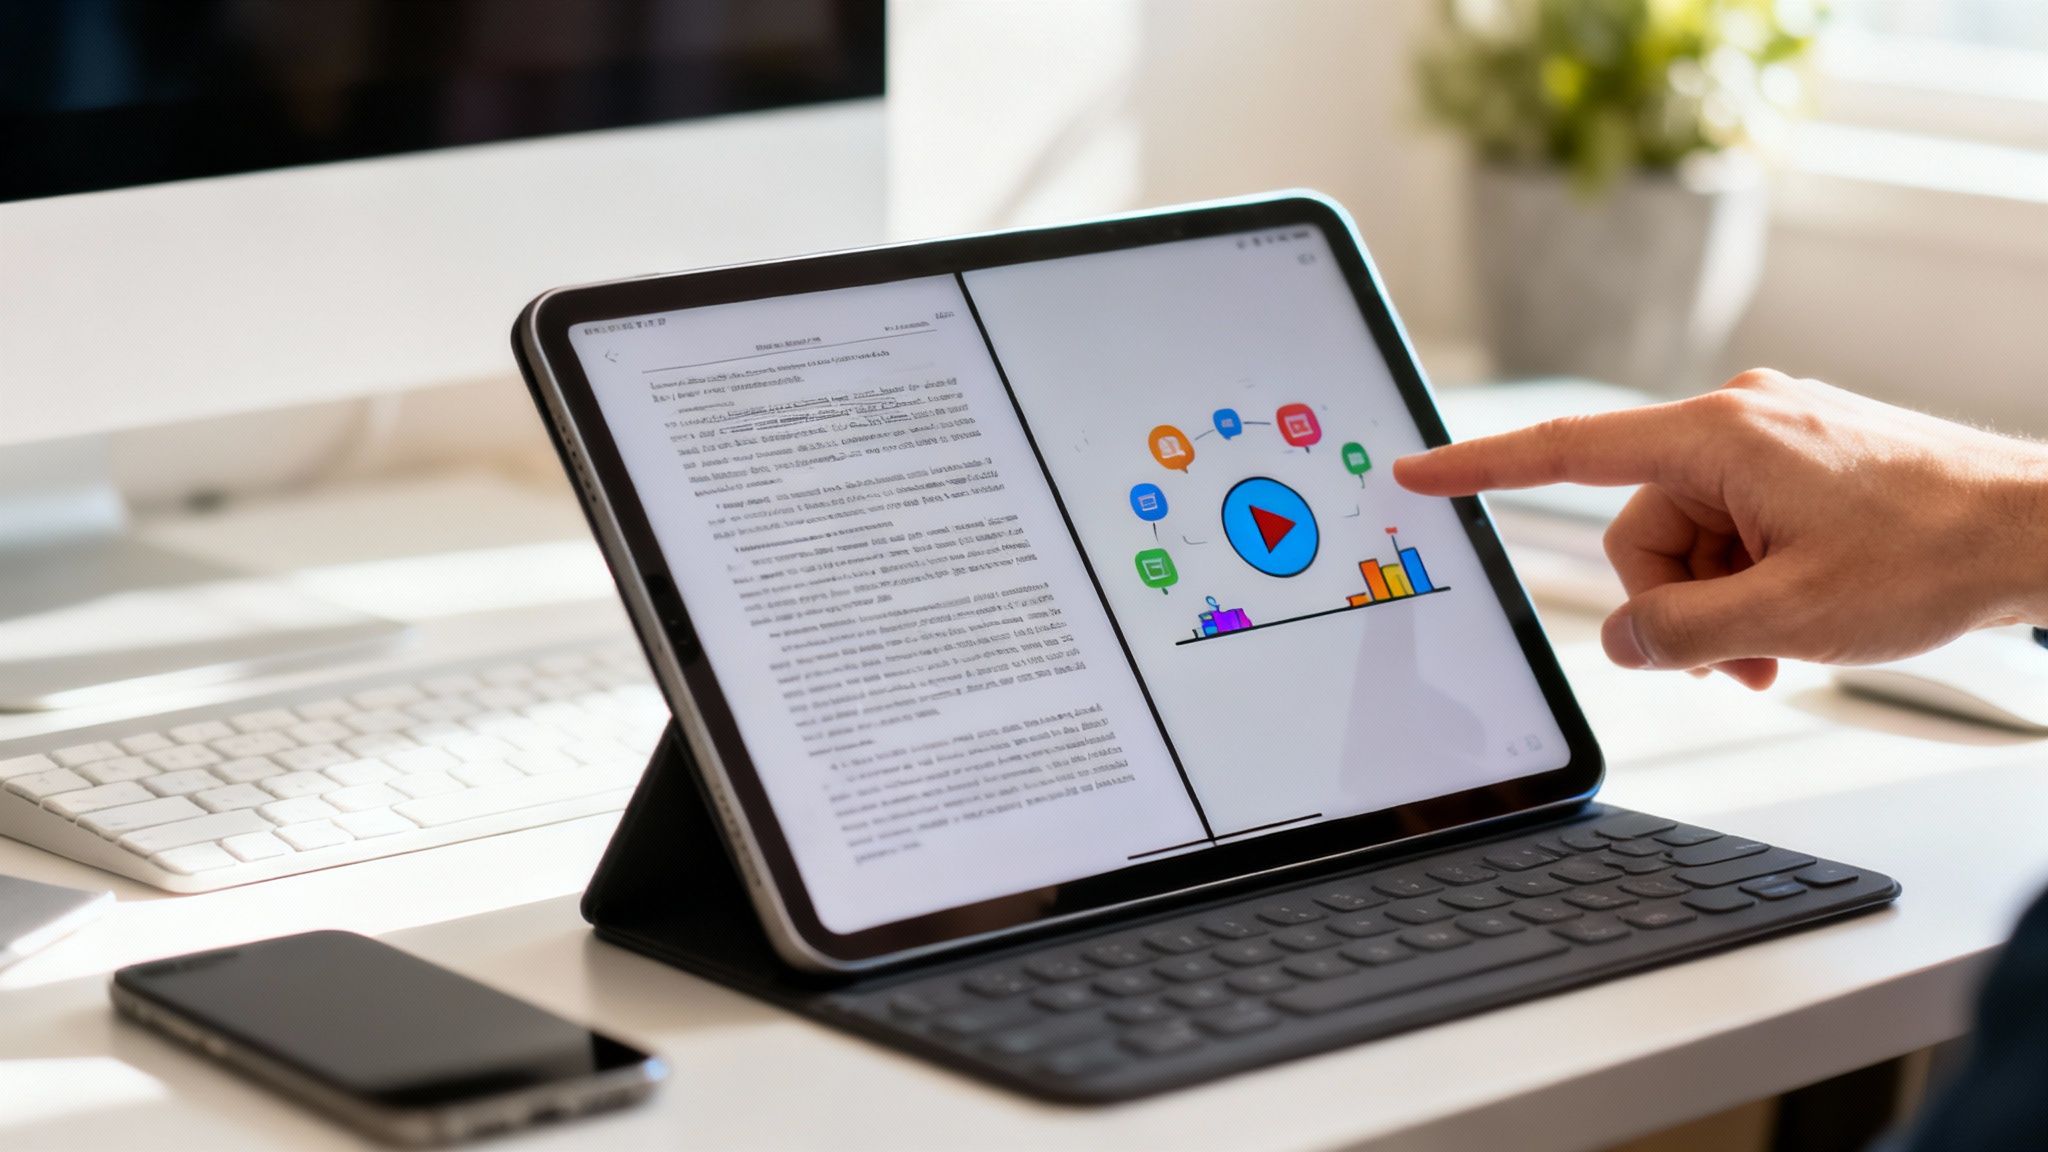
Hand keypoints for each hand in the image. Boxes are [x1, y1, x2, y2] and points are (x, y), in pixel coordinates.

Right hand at [1394, 371, 2047, 688]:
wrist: (2039, 530)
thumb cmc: (1931, 556)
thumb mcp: (1787, 619)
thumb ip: (1679, 633)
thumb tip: (1621, 641)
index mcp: (1718, 437)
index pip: (1567, 451)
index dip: (1479, 466)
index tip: (1418, 471)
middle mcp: (1736, 421)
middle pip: (1640, 528)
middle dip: (1676, 602)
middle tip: (1737, 658)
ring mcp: (1772, 438)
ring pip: (1690, 538)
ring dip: (1719, 603)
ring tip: (1779, 647)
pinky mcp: (1800, 460)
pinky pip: (1735, 527)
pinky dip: (1751, 581)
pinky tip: (1795, 617)